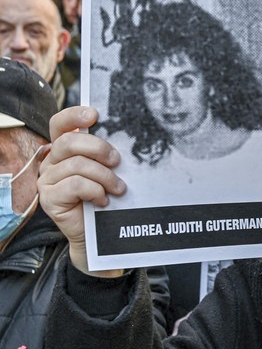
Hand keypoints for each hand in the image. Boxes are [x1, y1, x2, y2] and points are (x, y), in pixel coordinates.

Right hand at [38, 106, 125, 276]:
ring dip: (104, 176)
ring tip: (118, 188)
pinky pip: (75, 184)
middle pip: (69, 142)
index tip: (94, 115)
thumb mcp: (107, 169)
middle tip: (117, 161)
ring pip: (77, 165)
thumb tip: (128, 134)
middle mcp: (51, 161)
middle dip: (98, 148)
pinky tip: (103, 200)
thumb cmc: (105, 195)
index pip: (60, 124)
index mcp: (64, 149)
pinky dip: (95, 191)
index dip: (74, 116)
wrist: (98, 233)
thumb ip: (107, 153)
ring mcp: (47, 179)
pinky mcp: (48, 198)